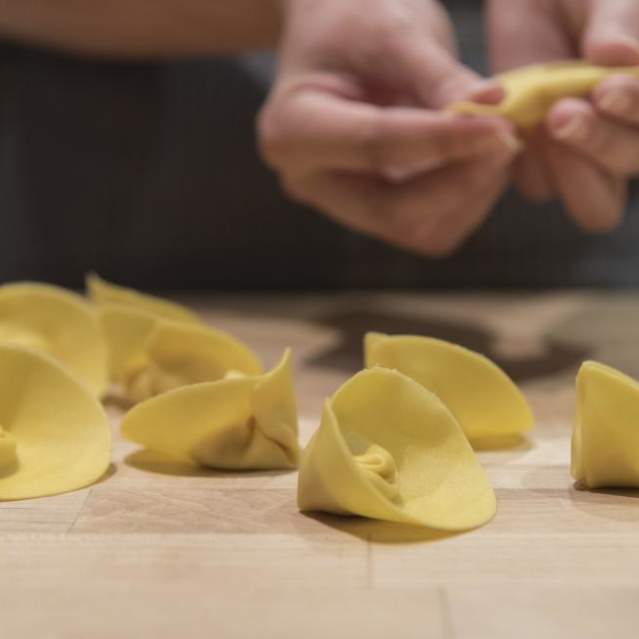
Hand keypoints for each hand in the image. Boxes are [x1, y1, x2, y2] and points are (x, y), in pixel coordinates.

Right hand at [258, 0, 519, 256]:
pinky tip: (478, 157)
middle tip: (509, 135)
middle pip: (395, 210)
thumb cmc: (353, 18)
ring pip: (419, 228)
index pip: (375, 145)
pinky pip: (430, 227)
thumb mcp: (390, 28)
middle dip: (460, 179)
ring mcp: (344, 204)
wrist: (336, 37)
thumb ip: (438, 76)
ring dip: (469, 191)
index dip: (444, 139)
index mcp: (292, 132)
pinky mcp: (375, 212)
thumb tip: (493, 114)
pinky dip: (465, 198)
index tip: (503, 124)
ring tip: (496, 138)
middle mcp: (311, 182)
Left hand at [488, 0, 638, 231]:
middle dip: (603, 142)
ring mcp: (585, 157)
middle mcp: (628, 136)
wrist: (533, 3)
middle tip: (564, 111)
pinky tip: (516, 127)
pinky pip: (538, 186)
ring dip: (575, 172)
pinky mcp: (537, 163)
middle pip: (632, 165)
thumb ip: (620, 17)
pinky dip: (527, 163)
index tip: (606, 88)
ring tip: (549, 121)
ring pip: (595, 204)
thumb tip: (621, 55)